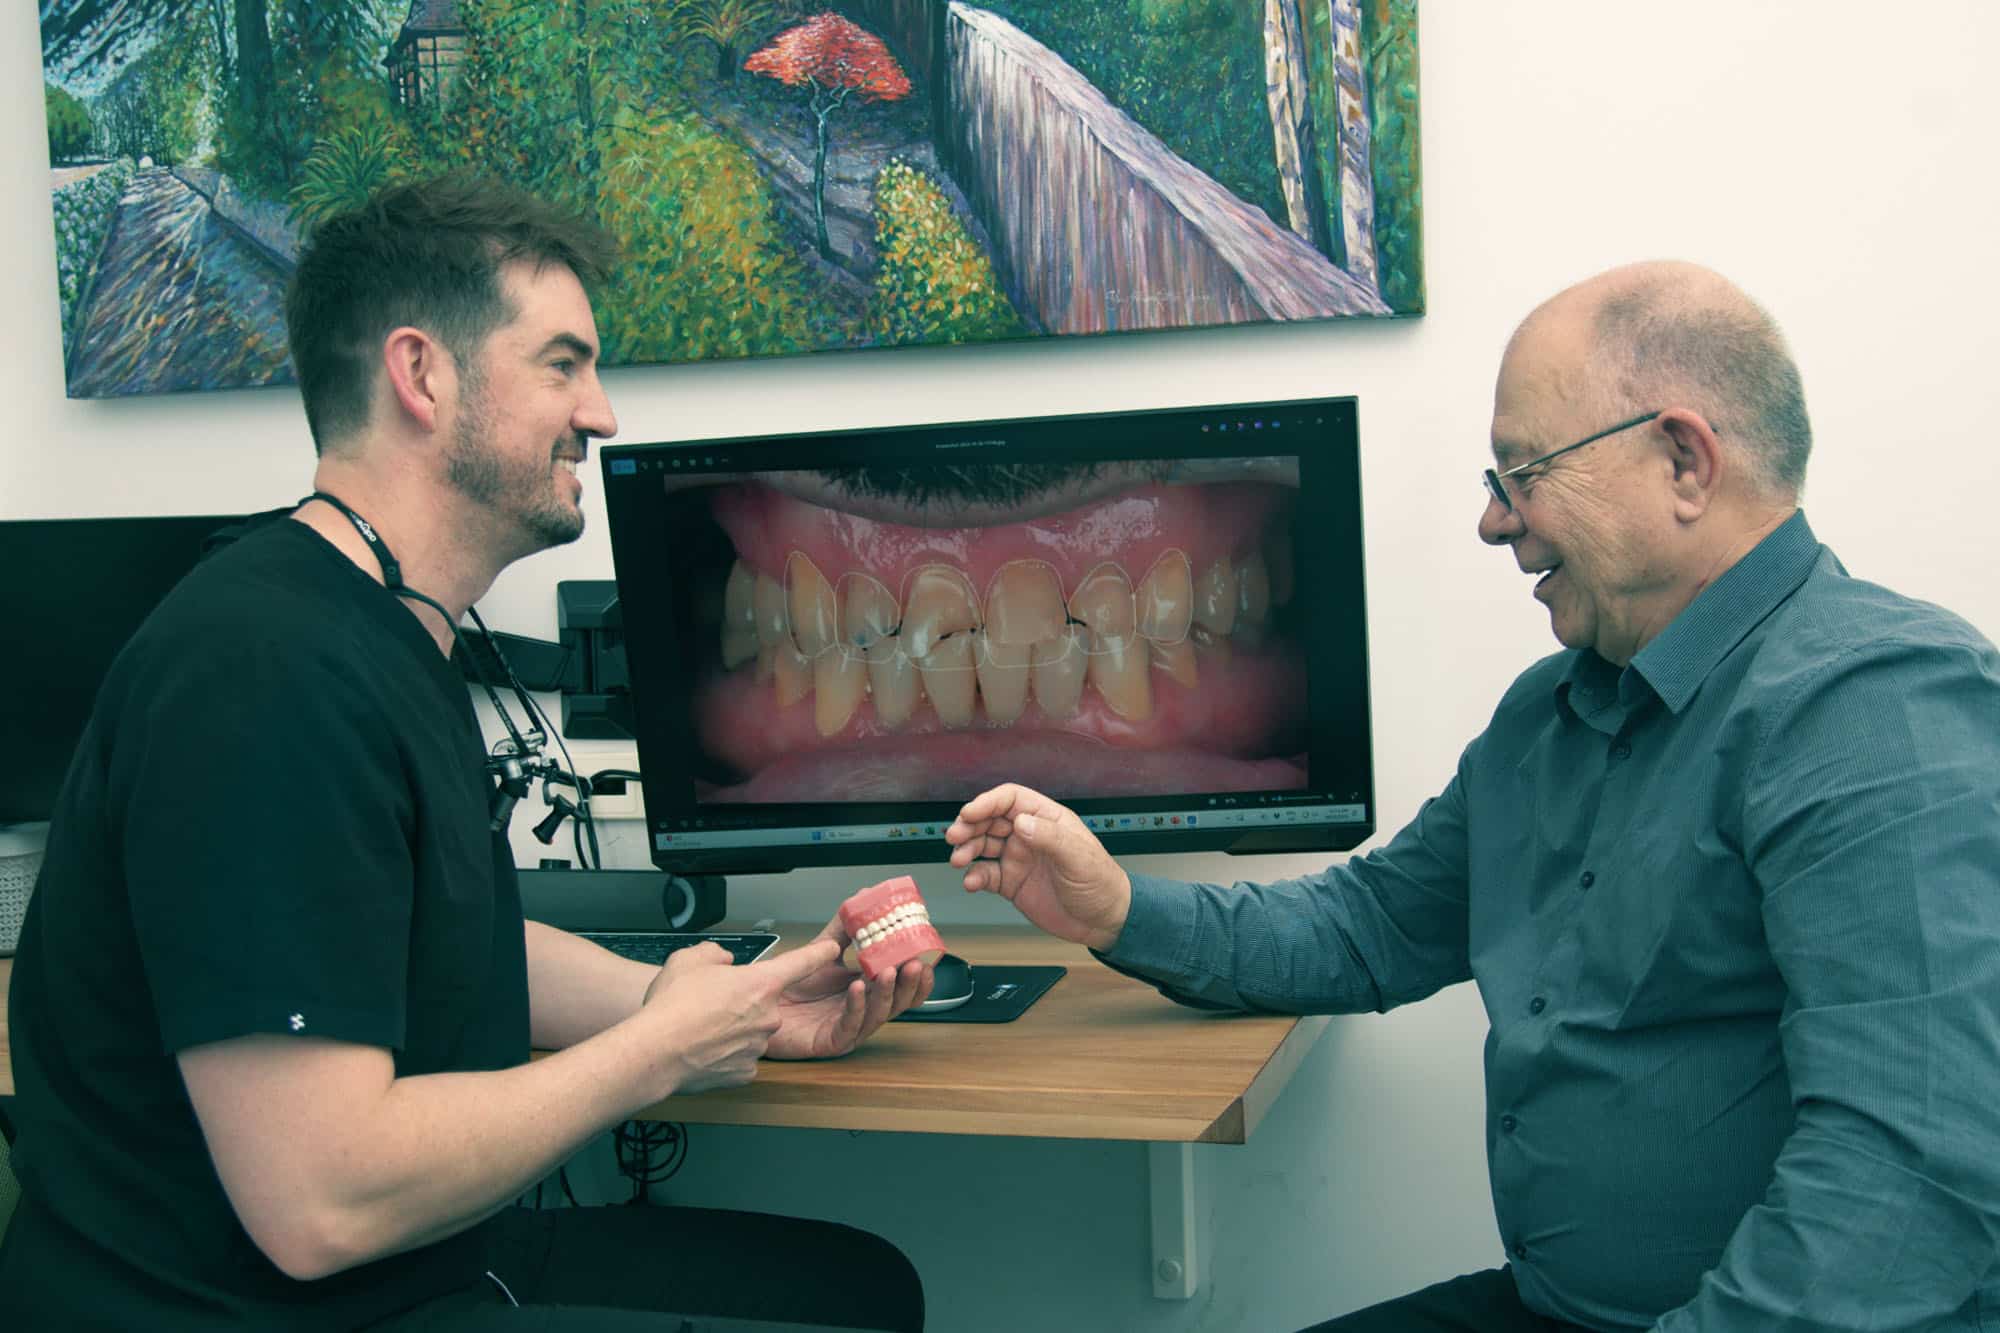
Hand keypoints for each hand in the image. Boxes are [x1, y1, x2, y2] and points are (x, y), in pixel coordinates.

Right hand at [638, 937, 840, 1094]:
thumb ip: (713, 954)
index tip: (833, 950)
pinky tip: (703, 1049)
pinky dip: (725, 1053)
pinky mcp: (746, 1071)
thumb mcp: (688, 960)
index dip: (818, 954)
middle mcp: (768, 1015)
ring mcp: (759, 1046)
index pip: (800, 963)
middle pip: (763, 1003)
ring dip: (732, 1028)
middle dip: (742, 1002)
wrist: (656, 1051)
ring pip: (751, 1031)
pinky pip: (741, 1057)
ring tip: (700, 1027)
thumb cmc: (671, 1006)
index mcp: (760, 983)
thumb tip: (722, 961)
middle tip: (709, 1004)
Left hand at [766, 914, 933, 1060]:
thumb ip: (843, 929)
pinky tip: (857, 989)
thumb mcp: (821, 950)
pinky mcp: (832, 1041)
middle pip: (897, 1002)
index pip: (900, 984)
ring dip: (887, 993)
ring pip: (879, 1015)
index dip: (916, 974)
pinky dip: (857, 1006)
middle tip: (916, 965)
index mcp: (864, 989)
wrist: (759, 1004)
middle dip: (910, 984)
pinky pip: (851, 1026)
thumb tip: (862, 900)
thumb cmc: (790, 986)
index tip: (925, 955)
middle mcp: (861, 1009)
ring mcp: (849, 1026)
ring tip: (888, 972)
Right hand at [944, 783, 1130, 950]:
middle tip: (955, 836)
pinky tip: (971, 882)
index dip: (987, 802)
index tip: (970, 813)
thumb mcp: (1078, 857)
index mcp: (1047, 819)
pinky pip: (986, 874)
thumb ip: (1049, 838)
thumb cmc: (1100, 883)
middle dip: (969, 825)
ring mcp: (1018, 858)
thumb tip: (1020, 822)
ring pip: (982, 845)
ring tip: (958, 859)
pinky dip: (974, 876)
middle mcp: (1029, 835)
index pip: (1011, 800)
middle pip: (990, 820)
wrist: (1103, 921)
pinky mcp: (1012, 883)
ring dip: (967, 849)